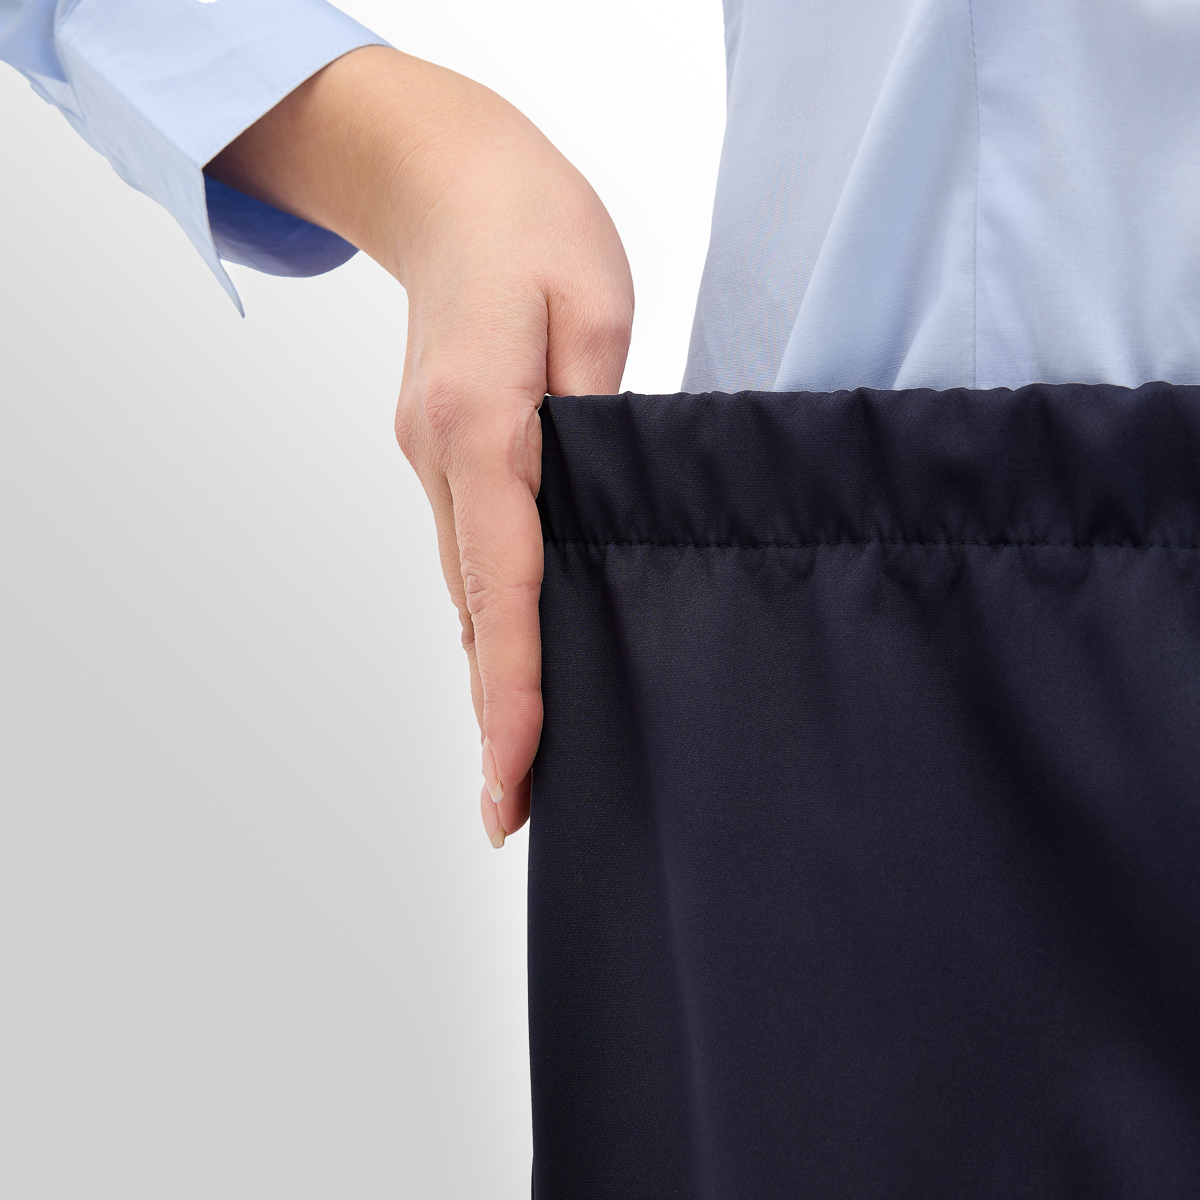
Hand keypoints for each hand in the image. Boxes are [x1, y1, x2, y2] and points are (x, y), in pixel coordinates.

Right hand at [207, 47, 632, 845]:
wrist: (448, 177)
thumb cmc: (535, 226)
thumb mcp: (598, 308)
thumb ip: (602, 422)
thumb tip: (602, 519)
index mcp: (482, 422)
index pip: (503, 583)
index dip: (509, 688)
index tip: (512, 775)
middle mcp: (440, 456)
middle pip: (473, 608)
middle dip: (496, 709)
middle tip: (514, 810)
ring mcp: (428, 459)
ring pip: (464, 590)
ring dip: (487, 673)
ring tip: (517, 764)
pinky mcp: (438, 455)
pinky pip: (467, 555)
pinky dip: (486, 618)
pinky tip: (509, 661)